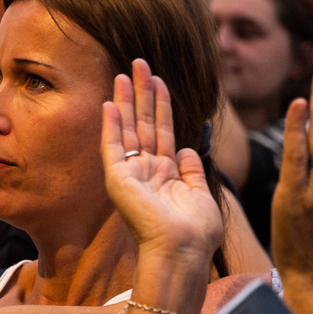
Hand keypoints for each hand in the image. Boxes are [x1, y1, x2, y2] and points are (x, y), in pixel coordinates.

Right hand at [101, 59, 222, 257]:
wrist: (183, 251)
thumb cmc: (196, 232)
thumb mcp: (200, 193)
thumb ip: (192, 169)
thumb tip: (186, 147)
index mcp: (165, 174)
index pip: (161, 131)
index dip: (161, 104)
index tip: (158, 80)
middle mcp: (145, 171)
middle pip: (143, 124)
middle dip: (142, 93)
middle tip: (139, 63)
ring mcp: (130, 175)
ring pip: (128, 129)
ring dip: (127, 101)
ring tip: (126, 73)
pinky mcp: (118, 180)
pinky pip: (113, 147)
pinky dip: (111, 126)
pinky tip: (111, 103)